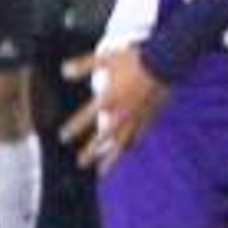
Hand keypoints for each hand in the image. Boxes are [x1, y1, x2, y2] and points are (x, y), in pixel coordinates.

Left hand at [60, 47, 168, 168]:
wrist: (163, 61)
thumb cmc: (134, 59)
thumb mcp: (105, 58)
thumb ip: (84, 65)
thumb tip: (64, 70)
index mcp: (108, 98)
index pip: (86, 117)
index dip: (74, 128)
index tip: (63, 137)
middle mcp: (121, 112)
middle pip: (103, 137)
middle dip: (90, 151)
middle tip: (81, 163)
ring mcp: (137, 116)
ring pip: (122, 142)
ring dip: (111, 157)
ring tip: (103, 170)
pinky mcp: (150, 116)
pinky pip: (139, 134)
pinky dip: (131, 144)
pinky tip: (128, 151)